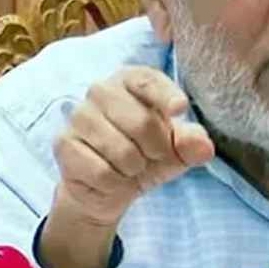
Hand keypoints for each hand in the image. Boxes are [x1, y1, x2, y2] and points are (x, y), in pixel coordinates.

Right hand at [51, 66, 214, 226]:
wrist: (109, 187)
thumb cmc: (148, 155)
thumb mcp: (177, 150)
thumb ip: (192, 143)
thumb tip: (204, 146)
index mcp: (132, 80)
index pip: (150, 82)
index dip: (167, 96)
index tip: (180, 110)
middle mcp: (101, 90)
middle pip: (142, 123)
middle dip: (157, 150)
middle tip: (154, 156)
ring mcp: (80, 116)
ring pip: (122, 151)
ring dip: (136, 169)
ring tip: (132, 166)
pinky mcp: (64, 144)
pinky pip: (102, 171)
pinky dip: (116, 182)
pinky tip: (112, 177)